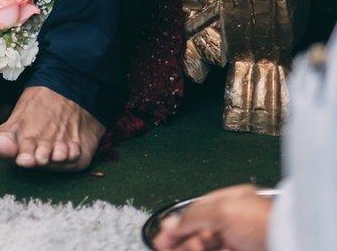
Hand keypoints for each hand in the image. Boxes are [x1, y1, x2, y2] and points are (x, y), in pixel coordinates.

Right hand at [153, 184, 271, 250]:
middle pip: (198, 232)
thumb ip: (194, 214)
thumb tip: (171, 222)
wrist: (288, 242)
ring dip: (188, 248)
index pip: (196, 212)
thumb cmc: (262, 222)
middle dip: (181, 239)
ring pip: (205, 246)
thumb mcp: (222, 210)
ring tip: (181, 250)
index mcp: (230, 203)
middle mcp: (233, 223)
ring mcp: (237, 243)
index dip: (177, 224)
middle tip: (167, 247)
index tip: (162, 236)